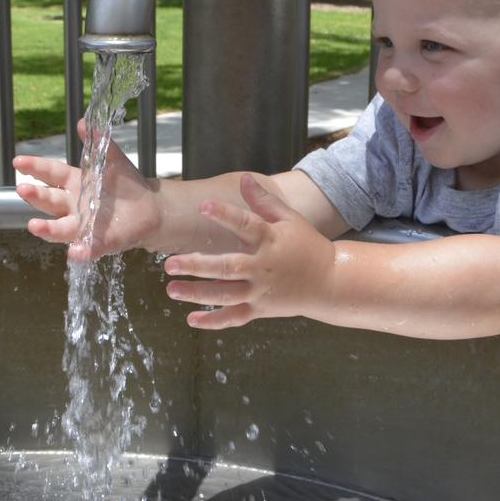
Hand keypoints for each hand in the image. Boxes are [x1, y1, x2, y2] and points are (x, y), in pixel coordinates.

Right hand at [13, 120, 160, 260]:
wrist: (150, 209)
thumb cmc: (126, 184)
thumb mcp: (112, 160)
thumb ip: (98, 143)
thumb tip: (84, 122)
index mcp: (74, 183)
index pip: (50, 174)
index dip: (34, 167)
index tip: (18, 162)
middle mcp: (73, 206)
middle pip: (49, 201)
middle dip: (35, 196)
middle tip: (23, 190)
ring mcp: (84, 226)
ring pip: (61, 229)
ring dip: (47, 229)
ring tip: (34, 225)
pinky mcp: (100, 242)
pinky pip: (89, 248)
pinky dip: (81, 251)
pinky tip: (75, 252)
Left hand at [163, 174, 335, 329]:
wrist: (330, 282)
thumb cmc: (307, 245)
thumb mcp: (290, 220)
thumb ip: (264, 201)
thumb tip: (244, 179)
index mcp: (270, 241)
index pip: (246, 225)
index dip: (225, 215)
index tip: (203, 205)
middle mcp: (263, 268)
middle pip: (227, 268)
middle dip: (197, 266)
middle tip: (169, 264)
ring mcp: (261, 292)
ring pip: (226, 296)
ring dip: (197, 294)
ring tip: (172, 289)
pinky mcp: (261, 309)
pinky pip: (234, 318)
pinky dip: (214, 321)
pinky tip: (191, 320)